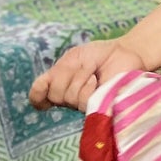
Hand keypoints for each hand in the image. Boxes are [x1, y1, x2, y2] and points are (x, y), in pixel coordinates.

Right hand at [29, 39, 145, 112]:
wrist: (123, 53)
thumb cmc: (98, 55)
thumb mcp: (73, 57)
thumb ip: (59, 72)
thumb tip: (49, 94)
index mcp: (58, 83)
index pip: (37, 94)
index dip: (37, 94)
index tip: (46, 87)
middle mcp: (67, 98)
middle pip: (54, 95)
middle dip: (67, 77)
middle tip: (82, 68)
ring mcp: (82, 104)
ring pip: (68, 98)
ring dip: (80, 79)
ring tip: (93, 73)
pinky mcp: (97, 108)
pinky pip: (83, 102)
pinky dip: (88, 88)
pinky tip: (97, 81)